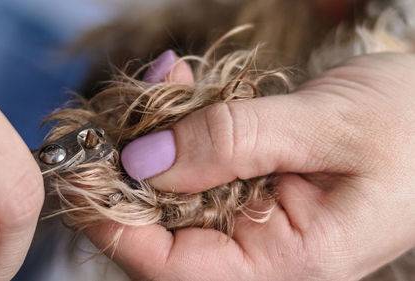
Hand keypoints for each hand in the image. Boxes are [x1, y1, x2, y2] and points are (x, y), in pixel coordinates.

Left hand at [85, 51, 414, 279]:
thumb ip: (233, 142)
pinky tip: (183, 83)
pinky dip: (184, 120)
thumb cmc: (410, 126)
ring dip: (157, 133)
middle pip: (162, 226)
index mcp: (285, 263)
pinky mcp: (250, 181)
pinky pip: (198, 158)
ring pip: (175, 186)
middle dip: (131, 165)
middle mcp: (259, 249)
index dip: (115, 224)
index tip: (80, 172)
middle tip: (118, 110)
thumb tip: (144, 161)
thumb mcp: (323, 127)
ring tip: (165, 79)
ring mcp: (252, 215)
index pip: (172, 268)